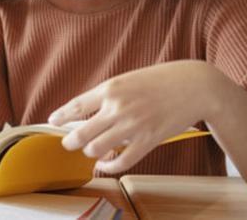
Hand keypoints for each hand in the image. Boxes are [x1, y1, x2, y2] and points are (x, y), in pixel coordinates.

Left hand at [47, 60, 223, 173]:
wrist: (193, 85)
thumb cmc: (160, 80)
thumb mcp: (128, 79)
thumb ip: (109, 95)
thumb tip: (88, 113)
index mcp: (111, 88)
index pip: (77, 106)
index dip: (61, 116)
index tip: (53, 121)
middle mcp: (118, 107)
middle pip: (81, 133)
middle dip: (70, 142)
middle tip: (69, 144)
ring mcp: (132, 126)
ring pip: (97, 149)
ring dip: (90, 153)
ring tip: (91, 151)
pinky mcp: (148, 140)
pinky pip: (122, 161)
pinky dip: (109, 166)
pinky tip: (105, 164)